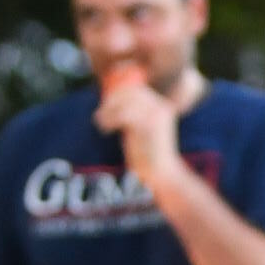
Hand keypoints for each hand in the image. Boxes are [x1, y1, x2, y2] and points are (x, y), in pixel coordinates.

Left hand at [91, 62, 180, 190]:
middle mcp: (160, 107)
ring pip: (124, 102)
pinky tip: (105, 130)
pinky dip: (109, 120)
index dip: (117, 94)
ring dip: (108, 111)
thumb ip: (132, 114)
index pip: (135, 89)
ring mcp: (155, 115)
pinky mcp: (148, 125)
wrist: (163, 175)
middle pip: (129, 92)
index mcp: (161, 106)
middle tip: (101, 117)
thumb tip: (111, 100)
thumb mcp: (142, 129)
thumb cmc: (149, 155)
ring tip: (101, 123)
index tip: (106, 107)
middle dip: (111, 101)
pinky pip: (122, 114)